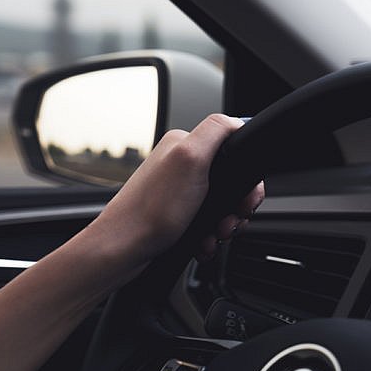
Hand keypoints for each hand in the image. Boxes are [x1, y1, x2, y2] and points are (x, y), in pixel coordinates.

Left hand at [90, 113, 264, 266]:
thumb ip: (216, 131)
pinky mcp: (178, 215)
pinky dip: (210, 236)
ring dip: (224, 224)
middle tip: (228, 220)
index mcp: (185, 145)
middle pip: (231, 182)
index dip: (246, 176)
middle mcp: (182, 166)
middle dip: (236, 206)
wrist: (124, 250)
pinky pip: (208, 224)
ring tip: (214, 234)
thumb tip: (237, 120)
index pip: (233, 149)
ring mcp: (180, 192)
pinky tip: (203, 242)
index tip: (245, 196)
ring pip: (222, 206)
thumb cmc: (150, 210)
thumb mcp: (190, 159)